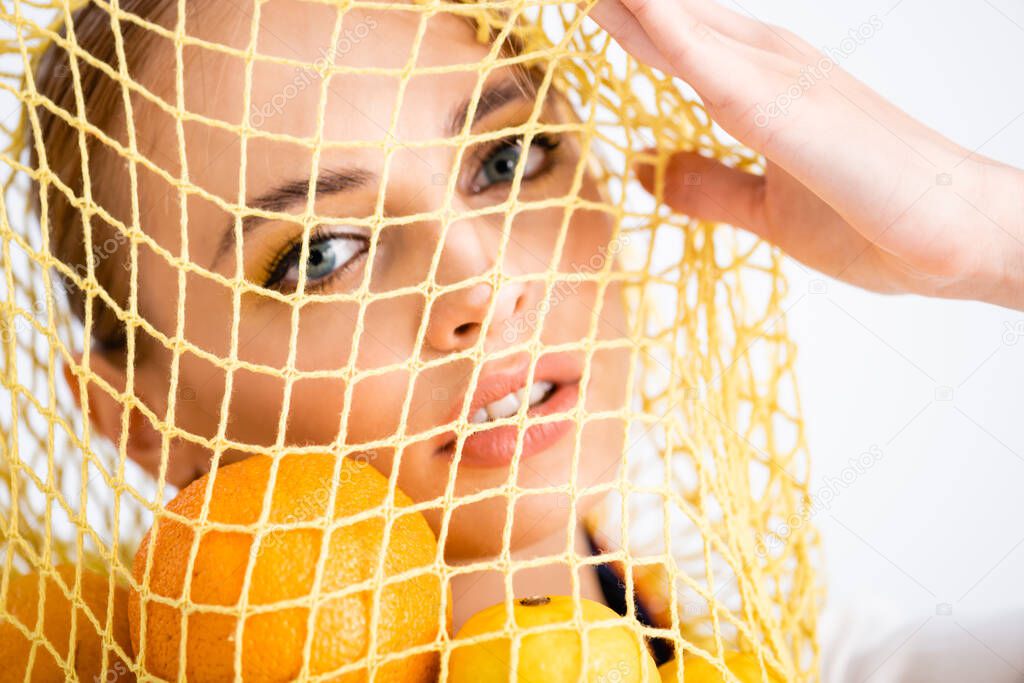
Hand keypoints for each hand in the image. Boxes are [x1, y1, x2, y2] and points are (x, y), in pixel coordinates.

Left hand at [589, 0, 1023, 309]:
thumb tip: (647, 169)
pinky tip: (628, 4)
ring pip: (682, 24)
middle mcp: (767, 66)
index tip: (582, 4)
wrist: (959, 240)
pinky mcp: (786, 108)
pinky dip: (663, 30)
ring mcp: (779, 78)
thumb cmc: (874, 220)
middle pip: (672, 18)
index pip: (675, 42)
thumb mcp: (765, 210)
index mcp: (760, 86)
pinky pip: (708, 63)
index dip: (626, 20)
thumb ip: (708, 187)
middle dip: (622, 1)